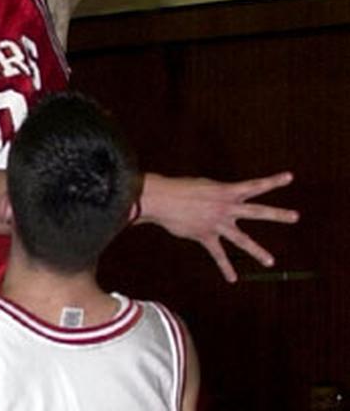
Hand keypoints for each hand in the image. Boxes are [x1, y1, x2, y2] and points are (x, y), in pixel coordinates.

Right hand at [139, 171, 299, 282]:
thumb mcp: (203, 187)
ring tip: (271, 261)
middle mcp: (226, 207)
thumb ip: (216, 197)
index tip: (290, 177)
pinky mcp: (205, 236)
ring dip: (257, 251)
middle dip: (277, 215)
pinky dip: (225, 267)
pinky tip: (233, 279)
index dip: (273, 181)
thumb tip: (221, 209)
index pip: (254, 185)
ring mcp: (217, 223)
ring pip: (242, 239)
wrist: (161, 199)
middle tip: (295, 217)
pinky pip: (218, 254)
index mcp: (226, 191)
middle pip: (257, 211)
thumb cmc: (178, 189)